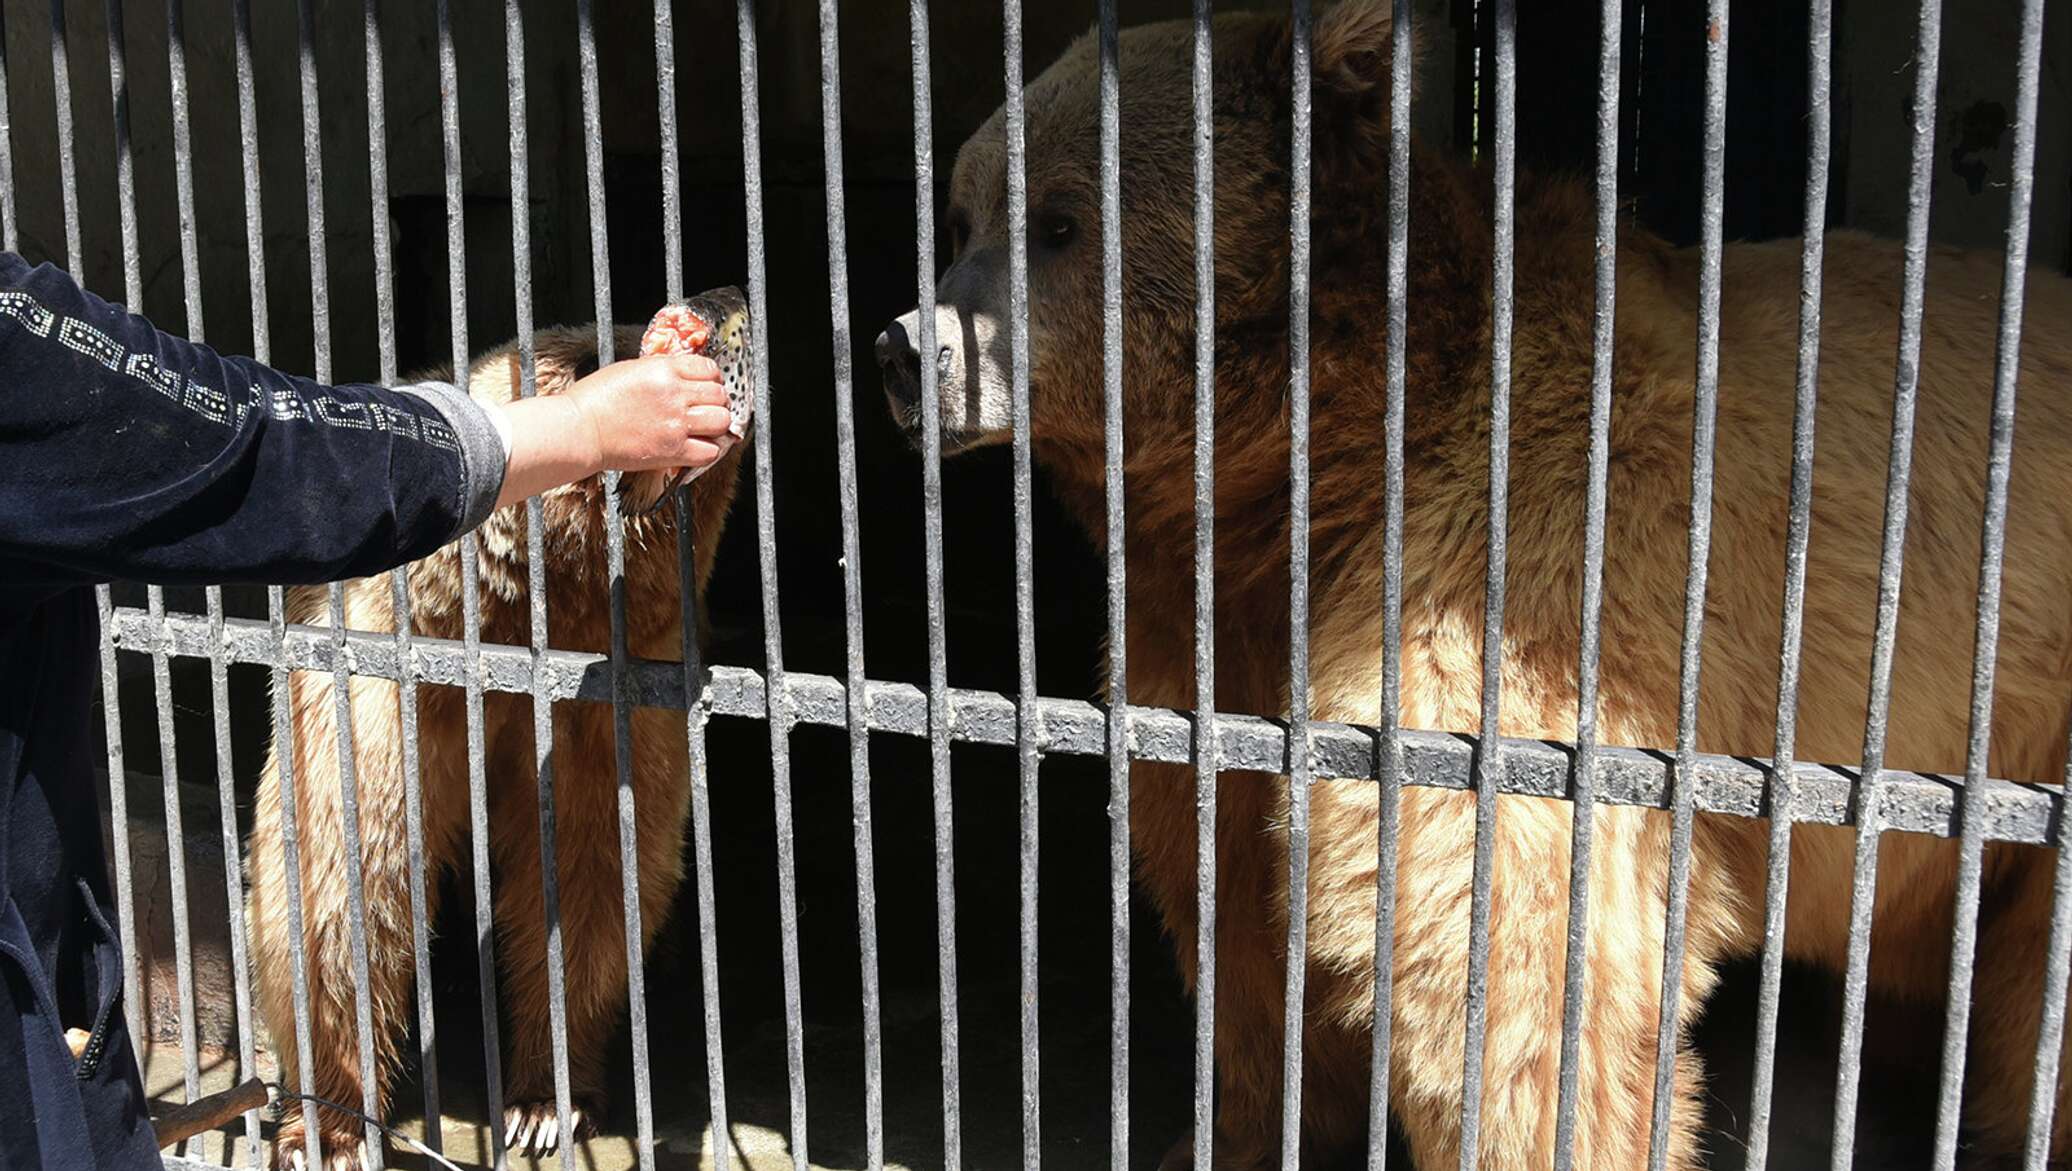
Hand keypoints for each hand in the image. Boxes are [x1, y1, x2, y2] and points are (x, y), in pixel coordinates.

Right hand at [493, 354, 731, 508]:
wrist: (580, 429)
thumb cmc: (596, 399)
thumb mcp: (631, 369)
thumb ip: (662, 370)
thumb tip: (684, 375)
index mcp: (665, 370)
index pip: (709, 368)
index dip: (712, 377)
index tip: (707, 385)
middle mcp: (675, 394)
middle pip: (720, 395)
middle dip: (716, 401)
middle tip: (706, 407)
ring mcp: (677, 424)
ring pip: (721, 421)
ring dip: (716, 424)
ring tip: (704, 427)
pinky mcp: (673, 450)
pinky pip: (710, 451)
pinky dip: (708, 450)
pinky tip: (697, 446)